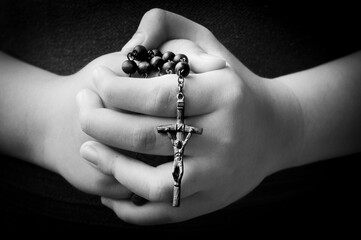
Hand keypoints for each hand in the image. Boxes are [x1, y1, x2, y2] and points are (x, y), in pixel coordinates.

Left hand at [44, 36, 223, 197]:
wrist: (274, 130)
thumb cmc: (232, 85)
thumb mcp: (208, 43)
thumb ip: (166, 25)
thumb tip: (126, 48)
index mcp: (224, 94)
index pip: (155, 95)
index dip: (114, 89)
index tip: (95, 80)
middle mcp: (224, 138)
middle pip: (146, 136)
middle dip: (99, 121)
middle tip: (82, 108)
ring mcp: (218, 175)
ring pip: (152, 183)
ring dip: (111, 167)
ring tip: (88, 149)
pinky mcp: (212, 200)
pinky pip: (164, 213)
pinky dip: (130, 209)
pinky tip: (110, 192)